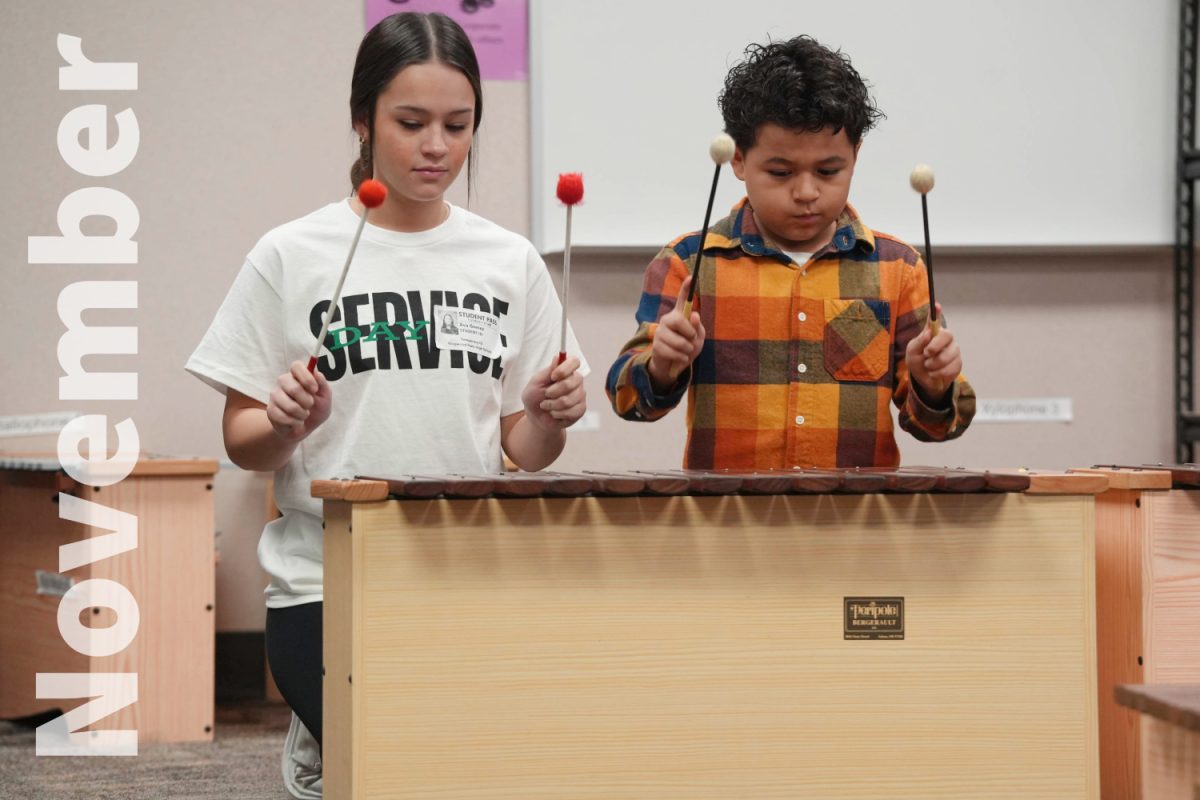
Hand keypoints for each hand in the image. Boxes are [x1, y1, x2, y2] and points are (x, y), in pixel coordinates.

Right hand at [266, 360, 332, 439]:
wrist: (305, 428)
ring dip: (303, 414)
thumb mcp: (325, 397)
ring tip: (304, 415)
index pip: (296, 366)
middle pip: (293, 388)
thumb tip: (317, 374)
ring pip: (290, 406)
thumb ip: (323, 385)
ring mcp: (275, 395)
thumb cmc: (316, 408)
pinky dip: (296, 423)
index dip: (306, 377)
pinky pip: (284, 418)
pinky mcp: (271, 410)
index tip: (315, 389)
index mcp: (297, 375)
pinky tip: (296, 421)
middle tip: (310, 405)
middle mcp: (284, 382)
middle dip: (307, 401)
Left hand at [522, 355, 585, 430]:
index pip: (574, 362)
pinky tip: (554, 413)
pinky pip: (572, 412)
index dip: (565, 368)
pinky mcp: (580, 409)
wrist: (536, 416)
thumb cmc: (535, 396)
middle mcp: (575, 381)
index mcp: (565, 370)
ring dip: (553, 405)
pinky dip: (558, 414)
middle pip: (573, 381)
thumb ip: (548, 371)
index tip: (553, 376)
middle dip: (555, 391)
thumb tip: (558, 357)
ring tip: (546, 405)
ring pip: (570, 399)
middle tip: (546, 394)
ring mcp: (580, 395)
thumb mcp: (536, 382)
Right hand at [647, 277, 705, 392]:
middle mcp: (668, 320)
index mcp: (679, 315)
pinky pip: (674, 352)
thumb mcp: (697, 337)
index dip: (687, 288)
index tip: (692, 277)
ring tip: (686, 351)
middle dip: (690, 333)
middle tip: (691, 340)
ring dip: (688, 350)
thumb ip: (697, 327)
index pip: (683, 299)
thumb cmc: (687, 347)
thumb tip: (694, 316)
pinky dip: (682, 358)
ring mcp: (660, 332)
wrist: (674, 365)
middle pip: (680, 321)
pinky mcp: (656, 346)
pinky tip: (680, 358)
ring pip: (679, 341)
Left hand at [905, 303, 961, 405]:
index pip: (935, 320)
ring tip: (928, 366)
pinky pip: (951, 367)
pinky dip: (938, 373)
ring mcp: (954, 350)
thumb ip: (919, 342)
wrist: (923, 379)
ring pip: (948, 355)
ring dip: (933, 364)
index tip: (935, 305)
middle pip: (947, 335)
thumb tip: (928, 333)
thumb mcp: (912, 352)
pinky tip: (934, 373)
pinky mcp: (958, 363)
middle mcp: (946, 338)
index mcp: (933, 332)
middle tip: (926, 354)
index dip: (936, 312)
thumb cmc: (917, 361)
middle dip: (935, 346)